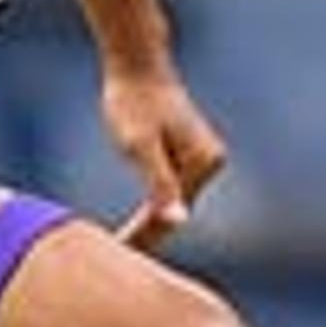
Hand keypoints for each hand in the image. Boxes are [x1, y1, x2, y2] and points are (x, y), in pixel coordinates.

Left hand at [102, 64, 227, 248]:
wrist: (136, 64)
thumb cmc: (133, 101)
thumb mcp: (139, 144)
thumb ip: (160, 184)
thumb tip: (179, 221)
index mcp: (204, 162)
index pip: (172, 212)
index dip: (144, 237)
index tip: (116, 256)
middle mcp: (211, 162)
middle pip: (175, 211)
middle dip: (148, 236)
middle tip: (114, 262)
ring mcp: (202, 160)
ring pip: (172, 204)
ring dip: (150, 227)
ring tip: (121, 253)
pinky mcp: (189, 156)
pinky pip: (170, 191)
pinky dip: (153, 208)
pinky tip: (136, 226)